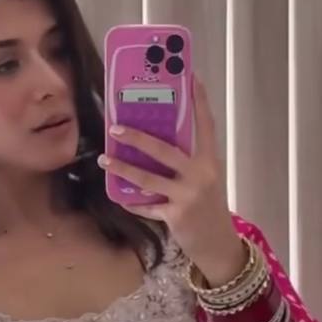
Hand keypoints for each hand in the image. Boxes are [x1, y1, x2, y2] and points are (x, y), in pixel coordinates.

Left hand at [97, 75, 243, 285]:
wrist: (218, 245)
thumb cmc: (208, 208)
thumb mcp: (205, 180)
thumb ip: (187, 163)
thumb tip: (154, 144)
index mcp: (209, 161)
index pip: (205, 125)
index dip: (199, 101)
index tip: (191, 76)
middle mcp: (200, 175)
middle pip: (165, 150)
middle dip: (138, 138)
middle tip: (115, 128)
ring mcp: (187, 196)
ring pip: (148, 179)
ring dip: (123, 169)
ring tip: (104, 160)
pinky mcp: (176, 215)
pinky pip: (147, 206)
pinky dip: (132, 202)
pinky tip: (119, 196)